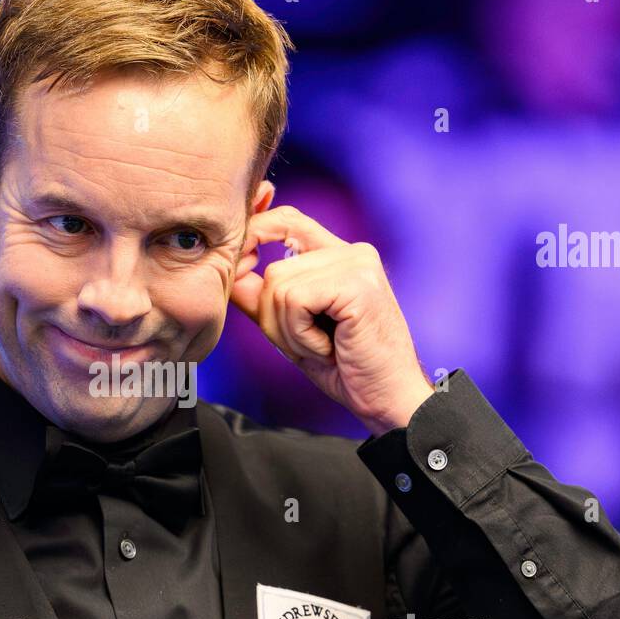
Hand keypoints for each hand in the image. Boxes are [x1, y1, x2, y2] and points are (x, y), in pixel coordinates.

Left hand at [229, 205, 434, 435]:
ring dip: (290, 331)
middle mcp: (351, 252)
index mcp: (339, 257)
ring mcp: (356, 263)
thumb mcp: (293, 330)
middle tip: (309, 344)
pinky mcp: (357, 282)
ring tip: (323, 347)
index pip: (286, 220)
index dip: (256, 234)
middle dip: (274, 318)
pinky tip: (330, 348)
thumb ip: (264, 299)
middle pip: (273, 269)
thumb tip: (232, 270)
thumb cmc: (346, 368)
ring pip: (279, 287)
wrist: (387, 398)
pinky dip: (302, 335)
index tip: (242, 267)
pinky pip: (295, 301)